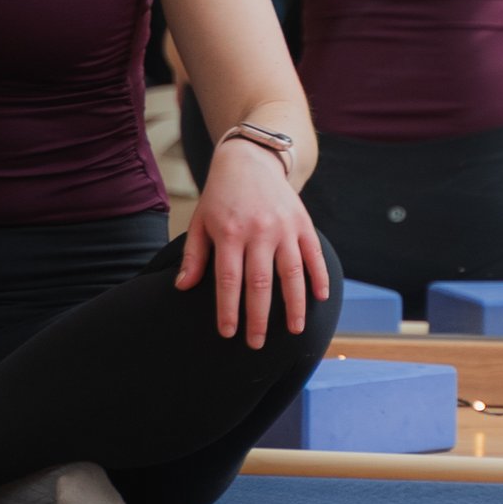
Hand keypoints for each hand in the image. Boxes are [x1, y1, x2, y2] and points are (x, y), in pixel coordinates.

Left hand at [175, 133, 331, 350]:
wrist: (250, 159)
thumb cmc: (220, 196)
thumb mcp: (201, 222)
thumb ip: (194, 256)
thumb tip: (182, 288)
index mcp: (230, 233)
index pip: (229, 280)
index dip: (228, 309)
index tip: (228, 333)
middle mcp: (258, 231)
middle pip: (260, 283)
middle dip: (258, 318)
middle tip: (256, 344)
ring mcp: (283, 227)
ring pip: (292, 273)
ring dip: (294, 305)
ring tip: (294, 330)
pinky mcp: (302, 222)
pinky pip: (313, 254)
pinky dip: (319, 276)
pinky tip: (320, 298)